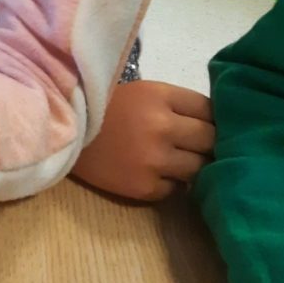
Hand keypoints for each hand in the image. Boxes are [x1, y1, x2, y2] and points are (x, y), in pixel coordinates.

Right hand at [71, 80, 214, 200]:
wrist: (63, 132)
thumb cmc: (105, 108)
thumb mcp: (143, 93)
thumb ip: (178, 105)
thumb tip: (220, 126)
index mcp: (161, 96)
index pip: (211, 110)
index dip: (212, 119)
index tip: (204, 124)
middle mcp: (162, 127)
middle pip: (211, 140)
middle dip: (207, 144)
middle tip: (195, 145)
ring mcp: (155, 159)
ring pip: (199, 169)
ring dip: (191, 166)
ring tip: (173, 160)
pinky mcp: (144, 186)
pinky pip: (175, 189)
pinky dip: (168, 182)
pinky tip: (150, 172)